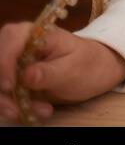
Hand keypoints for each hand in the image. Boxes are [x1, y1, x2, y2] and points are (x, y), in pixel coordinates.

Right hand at [0, 23, 124, 121]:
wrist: (95, 71)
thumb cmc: (87, 63)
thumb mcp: (73, 68)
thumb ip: (49, 72)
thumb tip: (26, 75)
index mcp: (34, 32)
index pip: (9, 38)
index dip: (4, 63)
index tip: (9, 86)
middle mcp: (17, 45)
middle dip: (3, 91)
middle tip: (18, 110)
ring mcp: (13, 64)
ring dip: (9, 103)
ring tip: (40, 111)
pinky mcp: (12, 81)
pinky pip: (4, 95)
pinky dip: (14, 107)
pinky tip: (37, 111)